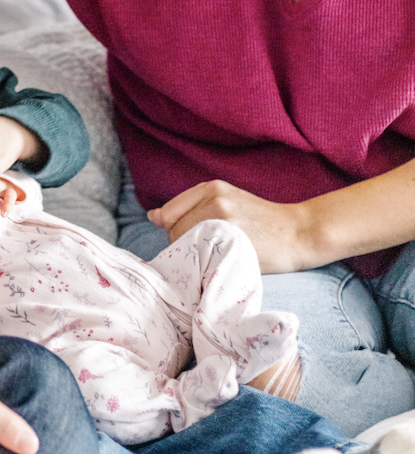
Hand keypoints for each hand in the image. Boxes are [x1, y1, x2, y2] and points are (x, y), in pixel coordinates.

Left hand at [148, 180, 312, 272]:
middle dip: (183, 246)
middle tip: (208, 254)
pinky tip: (218, 266)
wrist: (299, 232)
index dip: (175, 232)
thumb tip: (153, 216)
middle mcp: (215, 200)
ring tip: (214, 260)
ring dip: (193, 257)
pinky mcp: (233, 241)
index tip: (193, 242)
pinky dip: (204, 265)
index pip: (168, 214)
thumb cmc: (261, 221)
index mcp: (211, 187)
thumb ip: (191, 207)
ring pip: (186, 246)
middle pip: (174, 231)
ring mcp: (224, 220)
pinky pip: (202, 258)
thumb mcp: (228, 201)